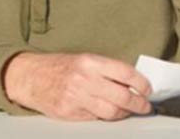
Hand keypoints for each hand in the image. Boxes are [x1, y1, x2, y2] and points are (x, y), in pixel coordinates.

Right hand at [2, 52, 152, 120]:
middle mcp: (84, 79)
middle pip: (122, 96)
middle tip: (145, 106)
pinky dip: (104, 117)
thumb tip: (131, 82)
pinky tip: (107, 113)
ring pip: (111, 112)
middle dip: (138, 104)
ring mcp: (76, 98)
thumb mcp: (84, 60)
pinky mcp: (70, 113)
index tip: (148, 89)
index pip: (124, 73)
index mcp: (90, 61)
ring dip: (125, 113)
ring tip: (129, 111)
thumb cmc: (59, 67)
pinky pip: (95, 119)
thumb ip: (106, 70)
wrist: (30, 76)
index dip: (141, 83)